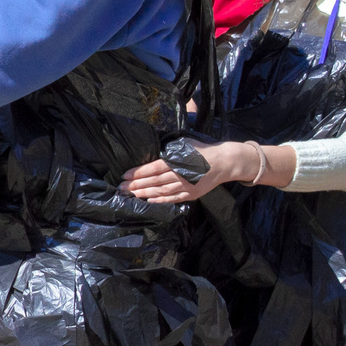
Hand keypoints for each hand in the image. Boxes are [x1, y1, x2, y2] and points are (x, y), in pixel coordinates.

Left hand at [120, 139, 271, 204]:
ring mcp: (186, 186)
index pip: (153, 168)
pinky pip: (173, 199)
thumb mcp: (186, 144)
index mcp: (177, 161)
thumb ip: (170, 149)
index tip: (125, 174)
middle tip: (122, 187)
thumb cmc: (203, 151)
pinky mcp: (191, 194)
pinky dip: (160, 201)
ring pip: (161, 191)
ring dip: (144, 193)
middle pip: (154, 181)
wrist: (224, 162)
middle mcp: (180, 175)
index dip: (138, 172)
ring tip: (131, 194)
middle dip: (136, 184)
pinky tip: (149, 200)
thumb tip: (154, 148)